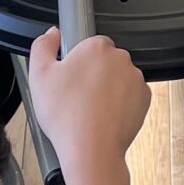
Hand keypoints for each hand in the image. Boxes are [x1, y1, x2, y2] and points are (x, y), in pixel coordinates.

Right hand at [26, 29, 149, 184]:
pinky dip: (119, 103)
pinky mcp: (144, 99)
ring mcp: (135, 79)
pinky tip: (103, 116)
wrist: (91, 150)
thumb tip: (52, 33)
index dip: (76, 61)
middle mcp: (121, 59)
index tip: (69, 78)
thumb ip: (42, 47)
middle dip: (92, 74)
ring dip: (107, 88)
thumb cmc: (66, 115)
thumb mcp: (39, 76)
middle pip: (104, 60)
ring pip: (118, 78)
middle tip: (75, 96)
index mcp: (97, 47)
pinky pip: (130, 95)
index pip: (88, 44)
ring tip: (88, 110)